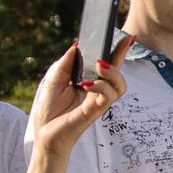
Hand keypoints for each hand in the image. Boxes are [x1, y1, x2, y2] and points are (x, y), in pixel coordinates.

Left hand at [32, 39, 128, 156]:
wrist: (44, 135)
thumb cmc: (49, 111)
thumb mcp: (54, 80)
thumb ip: (66, 64)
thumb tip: (76, 46)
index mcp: (89, 83)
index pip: (107, 65)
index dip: (119, 51)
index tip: (129, 37)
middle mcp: (97, 92)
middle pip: (118, 73)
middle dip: (122, 55)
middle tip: (124, 42)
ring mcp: (98, 102)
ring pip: (120, 86)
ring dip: (113, 73)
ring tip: (99, 66)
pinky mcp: (94, 112)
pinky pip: (107, 98)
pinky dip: (101, 87)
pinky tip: (88, 84)